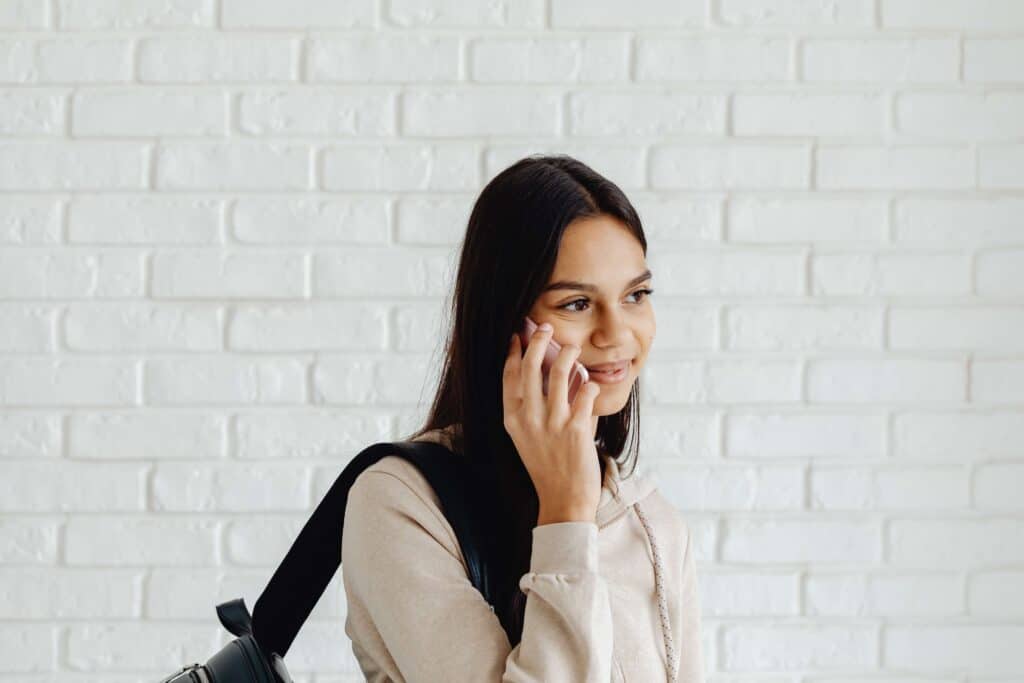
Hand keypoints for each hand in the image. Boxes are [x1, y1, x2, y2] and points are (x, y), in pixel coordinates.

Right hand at [502, 323, 602, 524]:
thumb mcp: (526, 438)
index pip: (508, 376)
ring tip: (573, 348)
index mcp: (513, 419)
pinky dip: (590, 384)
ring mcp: (552, 423)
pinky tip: (592, 384)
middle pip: (530, 367)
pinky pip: (586, 393)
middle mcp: (529, 418)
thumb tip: (544, 375)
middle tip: (546, 328)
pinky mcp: (576, 429)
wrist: (563, 500)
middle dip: (538, 341)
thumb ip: (531, 409)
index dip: (512, 352)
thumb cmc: (547, 467)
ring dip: (568, 354)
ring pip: (560, 372)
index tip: (518, 335)